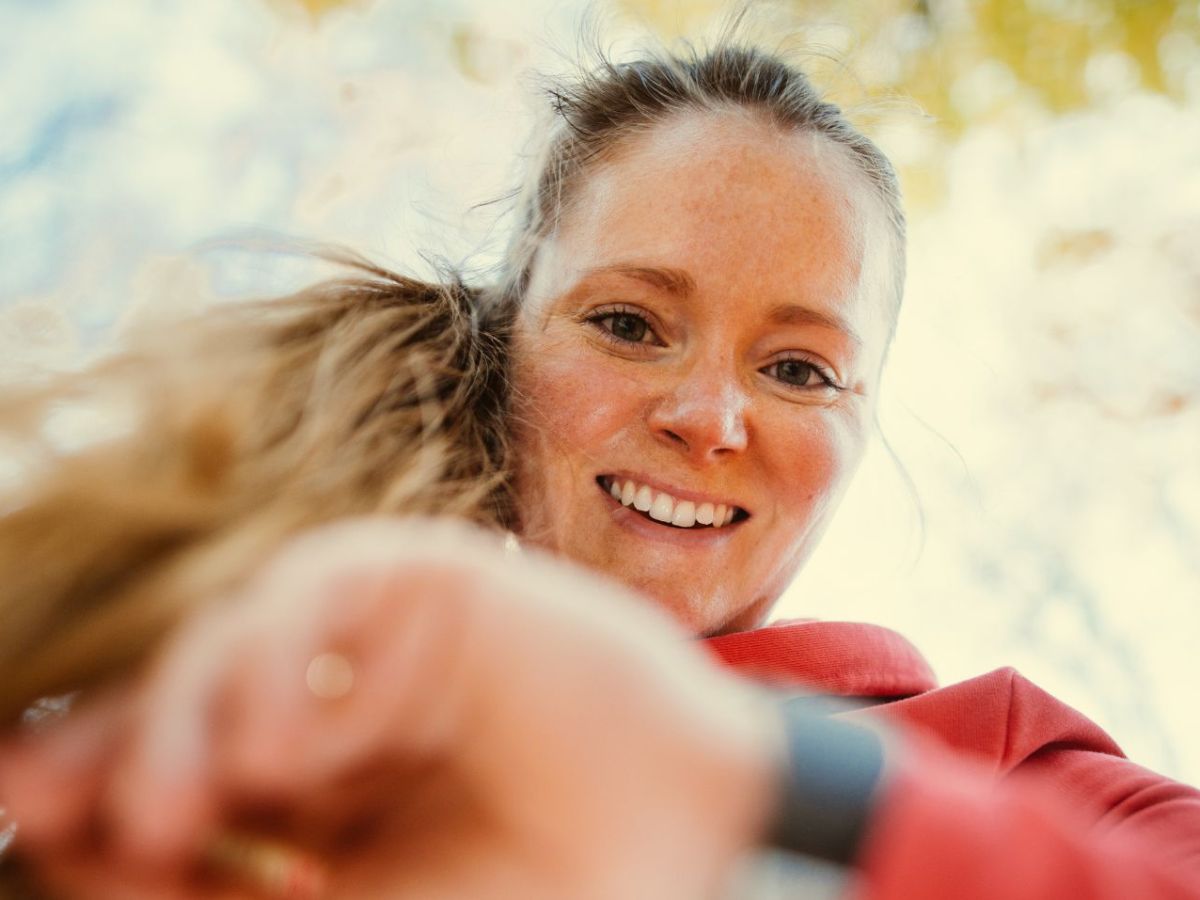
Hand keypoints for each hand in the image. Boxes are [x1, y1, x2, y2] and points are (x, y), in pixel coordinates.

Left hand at [2, 517, 781, 898]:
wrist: (683, 829)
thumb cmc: (532, 883)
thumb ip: (219, 893)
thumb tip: (83, 854)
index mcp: (319, 793)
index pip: (182, 775)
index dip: (95, 791)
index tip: (22, 813)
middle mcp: (337, 702)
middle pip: (183, 696)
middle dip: (101, 748)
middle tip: (27, 790)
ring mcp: (380, 638)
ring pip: (227, 637)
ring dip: (175, 719)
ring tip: (164, 813)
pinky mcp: (424, 577)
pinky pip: (311, 593)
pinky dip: (275, 662)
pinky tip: (285, 748)